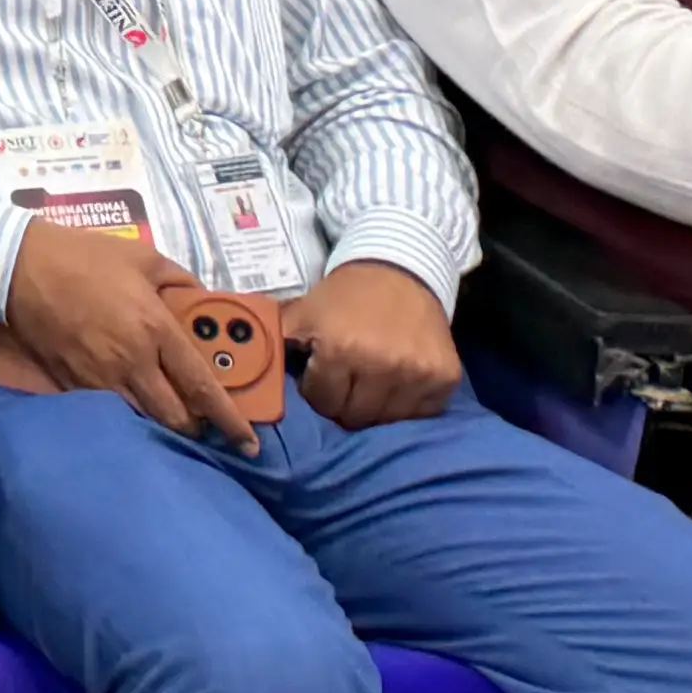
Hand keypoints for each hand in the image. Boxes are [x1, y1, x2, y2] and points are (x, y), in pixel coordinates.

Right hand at [2, 216, 250, 443]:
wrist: (17, 264)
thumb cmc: (82, 256)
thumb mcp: (143, 257)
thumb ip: (180, 281)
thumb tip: (200, 302)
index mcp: (155, 329)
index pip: (202, 387)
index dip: (229, 420)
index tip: (249, 442)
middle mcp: (133, 362)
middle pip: (176, 417)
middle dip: (196, 428)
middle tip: (204, 424)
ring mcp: (99, 377)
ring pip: (143, 421)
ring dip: (162, 425)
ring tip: (169, 418)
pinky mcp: (72, 383)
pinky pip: (109, 411)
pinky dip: (127, 414)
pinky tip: (129, 405)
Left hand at [289, 259, 462, 427]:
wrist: (400, 272)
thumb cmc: (344, 296)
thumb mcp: (302, 312)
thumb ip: (274, 342)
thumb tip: (245, 369)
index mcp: (341, 348)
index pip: (324, 402)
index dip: (318, 392)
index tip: (321, 378)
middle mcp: (383, 364)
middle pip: (356, 416)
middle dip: (344, 404)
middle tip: (346, 385)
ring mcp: (418, 373)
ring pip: (389, 420)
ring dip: (376, 407)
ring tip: (370, 384)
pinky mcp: (446, 377)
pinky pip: (422, 413)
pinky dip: (408, 405)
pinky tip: (397, 383)